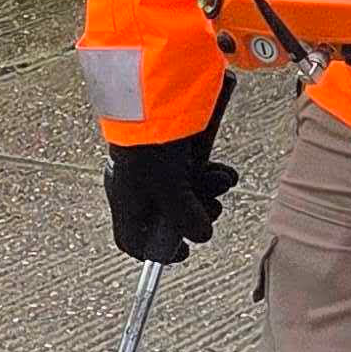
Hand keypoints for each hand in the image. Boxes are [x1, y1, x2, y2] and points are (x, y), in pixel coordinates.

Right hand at [106, 125, 235, 265]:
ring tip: (220, 180)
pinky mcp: (176, 151)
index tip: (182, 251)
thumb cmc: (150, 147)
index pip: (134, 239)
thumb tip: (202, 235)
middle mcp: (141, 187)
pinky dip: (212, 174)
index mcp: (128, 201)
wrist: (155, 100)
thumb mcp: (171, 191)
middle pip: (171, 217)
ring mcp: (159, 169)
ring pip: (188, 194)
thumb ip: (187, 219)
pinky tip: (222, 171)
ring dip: (209, 191)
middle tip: (212, 207)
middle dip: (196, 213)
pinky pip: (196, 172)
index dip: (158, 251)